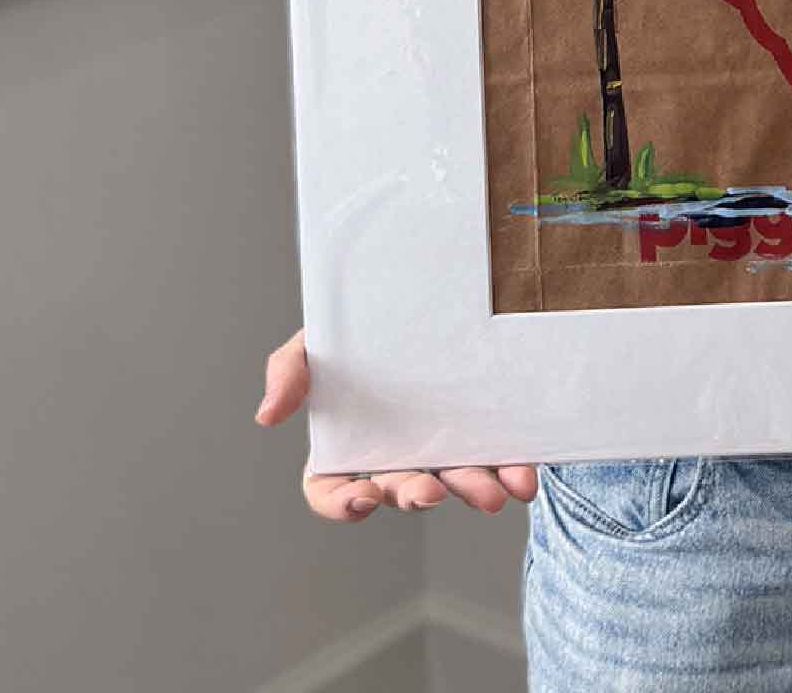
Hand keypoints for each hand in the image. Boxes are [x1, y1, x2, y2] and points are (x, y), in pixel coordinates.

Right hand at [255, 328, 537, 519]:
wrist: (431, 287)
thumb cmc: (362, 326)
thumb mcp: (317, 339)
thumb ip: (289, 371)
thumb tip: (267, 416)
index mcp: (348, 440)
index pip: (332, 489)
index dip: (342, 504)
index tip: (362, 498)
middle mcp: (396, 450)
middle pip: (399, 488)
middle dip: (414, 495)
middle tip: (430, 492)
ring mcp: (441, 443)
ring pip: (453, 481)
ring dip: (470, 490)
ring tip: (491, 493)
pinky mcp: (483, 430)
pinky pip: (498, 459)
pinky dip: (512, 472)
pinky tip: (524, 476)